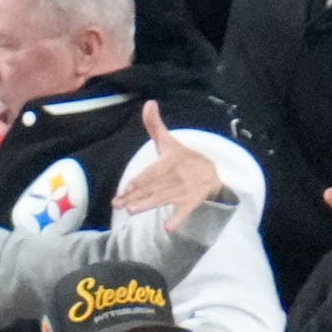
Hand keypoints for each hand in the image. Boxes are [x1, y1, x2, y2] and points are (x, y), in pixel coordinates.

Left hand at [109, 104, 221, 219]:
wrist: (213, 173)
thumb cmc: (184, 158)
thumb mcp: (170, 142)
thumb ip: (155, 125)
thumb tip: (149, 103)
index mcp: (168, 162)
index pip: (149, 173)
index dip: (137, 181)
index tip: (123, 189)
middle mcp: (174, 177)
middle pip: (151, 189)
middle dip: (134, 196)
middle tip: (118, 204)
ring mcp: (182, 191)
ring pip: (161, 200)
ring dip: (147, 206)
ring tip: (131, 211)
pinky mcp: (190, 203)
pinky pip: (183, 212)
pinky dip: (177, 219)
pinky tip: (168, 228)